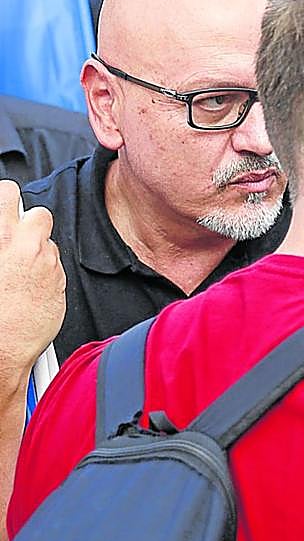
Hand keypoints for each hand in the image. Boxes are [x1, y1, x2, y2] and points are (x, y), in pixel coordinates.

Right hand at [0, 180, 64, 387]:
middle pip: (40, 215)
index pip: (9, 194)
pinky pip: (55, 268)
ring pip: (49, 244)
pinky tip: (27, 289)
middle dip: (30, 223)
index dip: (7, 199)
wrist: (1, 346)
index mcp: (2, 238)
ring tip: (17, 272)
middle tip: (15, 236)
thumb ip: (0, 239)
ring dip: (37, 251)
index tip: (5, 204)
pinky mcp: (61, 284)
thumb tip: (4, 227)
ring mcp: (48, 266)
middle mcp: (29, 248)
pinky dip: (45, 273)